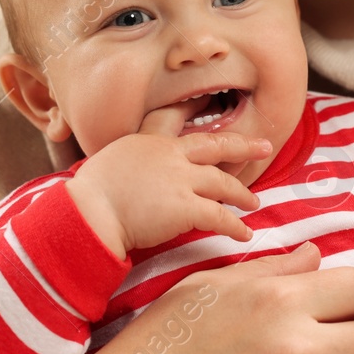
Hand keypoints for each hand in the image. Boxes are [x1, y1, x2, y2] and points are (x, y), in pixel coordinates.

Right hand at [65, 102, 272, 256]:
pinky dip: (235, 226)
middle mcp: (169, 155)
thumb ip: (132, 164)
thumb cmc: (90, 194)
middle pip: (215, 145)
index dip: (205, 122)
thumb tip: (135, 176)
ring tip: (254, 203)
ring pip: (223, 183)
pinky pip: (220, 216)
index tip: (221, 119)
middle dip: (243, 146)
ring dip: (242, 194)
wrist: (88, 212)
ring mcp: (179, 179)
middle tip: (264, 146)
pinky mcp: (185, 207)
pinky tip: (243, 233)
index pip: (183, 127)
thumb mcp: (111, 163)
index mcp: (150, 142)